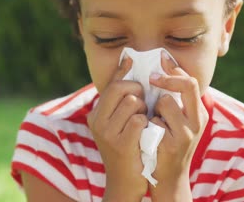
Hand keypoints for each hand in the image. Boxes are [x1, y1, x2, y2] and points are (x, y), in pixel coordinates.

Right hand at [87, 55, 148, 200]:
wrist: (124, 182)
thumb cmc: (126, 147)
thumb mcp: (116, 122)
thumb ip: (120, 96)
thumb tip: (128, 60)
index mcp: (95, 114)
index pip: (111, 84)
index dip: (126, 74)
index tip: (132, 62)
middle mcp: (97, 121)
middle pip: (120, 88)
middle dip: (138, 91)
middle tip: (144, 102)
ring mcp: (107, 133)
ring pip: (132, 102)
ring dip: (144, 109)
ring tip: (144, 120)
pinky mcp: (120, 144)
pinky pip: (140, 119)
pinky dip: (147, 123)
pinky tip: (147, 132)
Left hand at [148, 51, 208, 200]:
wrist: (168, 177)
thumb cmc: (169, 143)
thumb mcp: (178, 121)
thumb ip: (175, 99)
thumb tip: (163, 68)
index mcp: (198, 112)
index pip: (191, 80)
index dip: (175, 68)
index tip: (160, 59)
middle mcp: (197, 120)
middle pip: (188, 84)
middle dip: (168, 78)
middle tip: (152, 77)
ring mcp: (187, 133)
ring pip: (166, 102)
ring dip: (155, 108)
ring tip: (154, 120)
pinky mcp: (172, 144)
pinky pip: (154, 121)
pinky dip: (149, 125)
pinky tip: (151, 136)